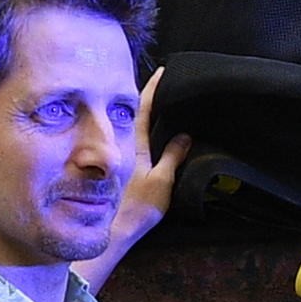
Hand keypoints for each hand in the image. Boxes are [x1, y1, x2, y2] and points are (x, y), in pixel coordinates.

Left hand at [100, 70, 194, 275]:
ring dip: (149, 113)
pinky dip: (148, 131)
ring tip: (166, 100)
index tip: (162, 70)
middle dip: (151, 95)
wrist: (115, 231)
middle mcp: (128, 146)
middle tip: (167, 80)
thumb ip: (172, 156)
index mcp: (136, 143)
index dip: (153, 88)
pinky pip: (138, 142)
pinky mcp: (128, 170)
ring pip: (136, 127)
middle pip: (139, 114)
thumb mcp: (161, 181)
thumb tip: (184, 134)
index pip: (144, 107)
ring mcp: (127, 157)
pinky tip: (158, 132)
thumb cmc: (136, 207)